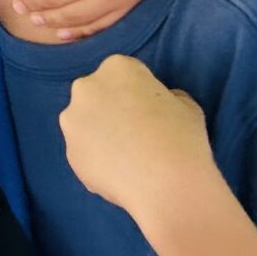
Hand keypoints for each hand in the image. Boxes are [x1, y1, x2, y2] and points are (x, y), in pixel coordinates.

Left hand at [58, 55, 219, 225]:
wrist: (166, 187)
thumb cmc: (182, 139)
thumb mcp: (187, 106)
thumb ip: (167, 97)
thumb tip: (159, 103)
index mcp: (116, 68)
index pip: (126, 74)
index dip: (140, 93)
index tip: (152, 112)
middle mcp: (86, 88)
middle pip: (99, 94)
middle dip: (112, 109)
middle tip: (136, 134)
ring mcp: (72, 121)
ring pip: (86, 124)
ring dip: (100, 134)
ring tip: (127, 159)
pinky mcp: (70, 153)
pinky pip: (85, 153)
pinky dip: (98, 161)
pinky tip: (120, 175)